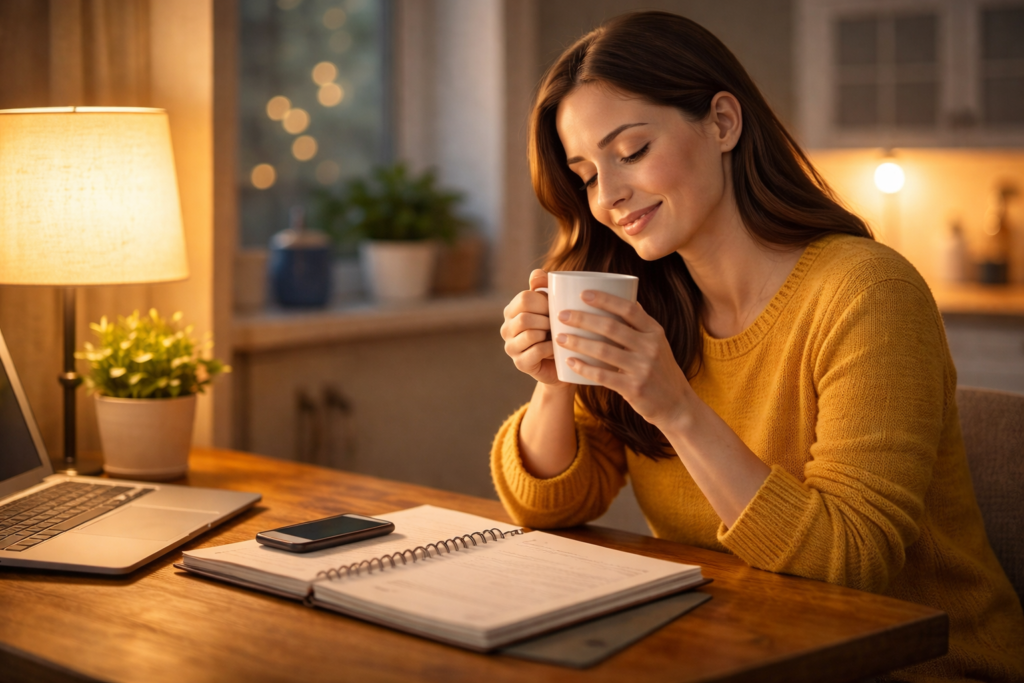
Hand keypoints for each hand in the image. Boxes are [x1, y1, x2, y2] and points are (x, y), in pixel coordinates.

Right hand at [500, 270, 566, 385]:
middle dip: (547, 320)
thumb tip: (536, 274)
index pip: (524, 298)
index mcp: (512, 310)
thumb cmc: (557, 328)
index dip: (544, 301)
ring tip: (558, 335)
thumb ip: (544, 285)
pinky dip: (551, 348)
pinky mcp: (520, 364)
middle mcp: (506, 328)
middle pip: (525, 317)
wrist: (563, 360)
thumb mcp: (552, 304)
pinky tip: (558, 348)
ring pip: (531, 334)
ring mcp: (511, 347)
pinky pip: (537, 351)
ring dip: (549, 334)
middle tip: (559, 324)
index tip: (556, 308)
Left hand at [556, 290, 693, 426]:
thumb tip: (628, 297)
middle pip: (611, 327)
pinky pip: (603, 375)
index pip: (629, 309)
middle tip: (561, 315)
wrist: (675, 404)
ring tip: (559, 337)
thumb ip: (642, 323)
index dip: (605, 299)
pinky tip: (570, 362)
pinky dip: (584, 367)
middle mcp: (650, 347)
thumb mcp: (658, 343)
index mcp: (654, 332)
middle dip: (583, 319)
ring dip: (578, 342)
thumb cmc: (660, 369)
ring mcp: (643, 368)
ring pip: (603, 350)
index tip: (583, 294)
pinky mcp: (634, 388)